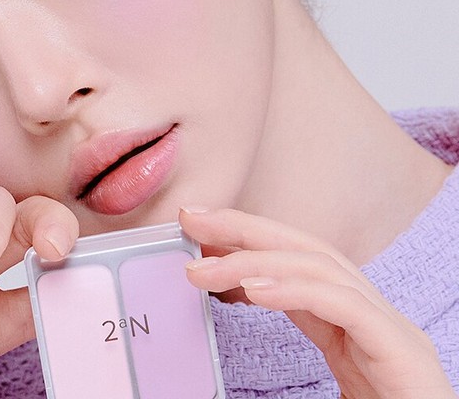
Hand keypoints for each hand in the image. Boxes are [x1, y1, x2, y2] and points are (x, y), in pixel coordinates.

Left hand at [181, 207, 455, 398]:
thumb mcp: (330, 370)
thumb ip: (295, 327)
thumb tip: (239, 295)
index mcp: (350, 316)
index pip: (293, 258)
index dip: (245, 238)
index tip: (198, 229)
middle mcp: (370, 311)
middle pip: (303, 247)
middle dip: (244, 228)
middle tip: (191, 219)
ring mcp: (389, 327)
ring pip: (318, 267)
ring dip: (254, 259)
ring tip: (205, 266)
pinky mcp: (400, 350)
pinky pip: (342, 305)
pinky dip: (294, 289)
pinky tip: (253, 288)